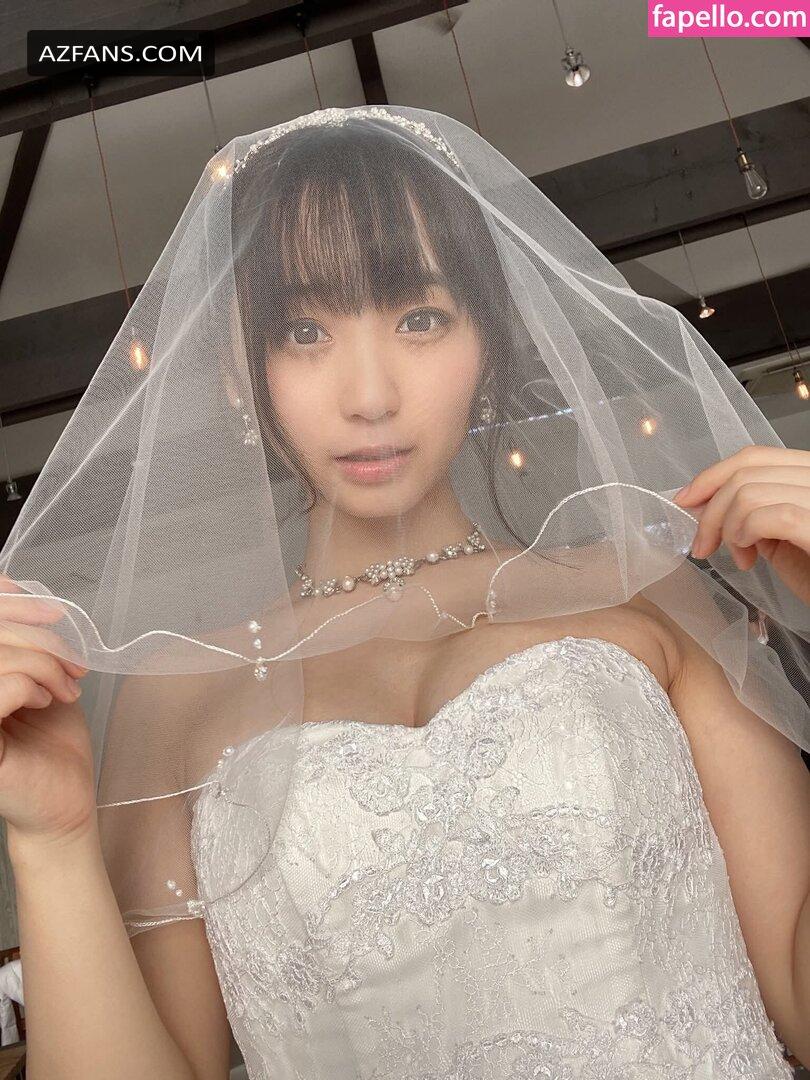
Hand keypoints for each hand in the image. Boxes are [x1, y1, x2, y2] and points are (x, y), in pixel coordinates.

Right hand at [0, 574, 95, 847]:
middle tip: (74, 663)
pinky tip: (47, 700)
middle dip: (40, 639)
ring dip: (44, 663)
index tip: (52, 609)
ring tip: (66, 686)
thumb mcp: (40, 674)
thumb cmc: (50, 744)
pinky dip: (31, 683)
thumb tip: (15, 584)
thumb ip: (24, 637)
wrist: (65, 803)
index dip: (11, 603)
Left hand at [672, 445, 809, 604]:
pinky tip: (748, 557)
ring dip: (727, 528)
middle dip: (711, 509)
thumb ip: (753, 514)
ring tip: (738, 557)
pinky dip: (744, 534)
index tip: (686, 500)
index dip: (712, 475)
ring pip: (749, 492)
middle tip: (703, 544)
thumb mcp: (782, 538)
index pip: (756, 456)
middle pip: (746, 472)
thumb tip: (704, 503)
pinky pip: (767, 516)